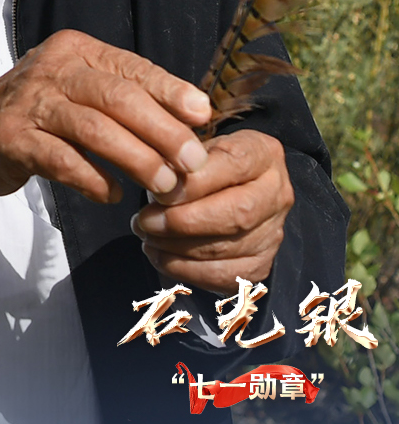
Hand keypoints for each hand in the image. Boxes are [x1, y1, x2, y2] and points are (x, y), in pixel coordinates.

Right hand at [0, 30, 212, 227]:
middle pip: (117, 97)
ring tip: (163, 185)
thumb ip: (119, 98)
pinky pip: (62, 160)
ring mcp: (29, 102)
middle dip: (162, 130)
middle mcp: (53, 68)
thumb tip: (187, 120)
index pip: (132, 67)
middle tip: (192, 161)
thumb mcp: (74, 90)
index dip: (170, 91)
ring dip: (135, 158)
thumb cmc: (36, 114)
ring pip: (94, 128)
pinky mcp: (11, 139)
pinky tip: (114, 194)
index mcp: (75, 50)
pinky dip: (93, 178)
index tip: (203, 115)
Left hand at [131, 123, 293, 288]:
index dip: (195, 182)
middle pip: (236, 214)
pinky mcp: (261, 265)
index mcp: (265, 153)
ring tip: (147, 238)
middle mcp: (278, 194)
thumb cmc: (209, 164)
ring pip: (228, 248)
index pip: (234, 164)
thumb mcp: (200, 147)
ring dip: (178, 248)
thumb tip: (159, 183)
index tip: (159, 193)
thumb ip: (182, 159)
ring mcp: (273, 233)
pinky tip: (161, 257)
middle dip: (184, 222)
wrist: (235, 191)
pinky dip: (187, 271)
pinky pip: (224, 276)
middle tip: (145, 222)